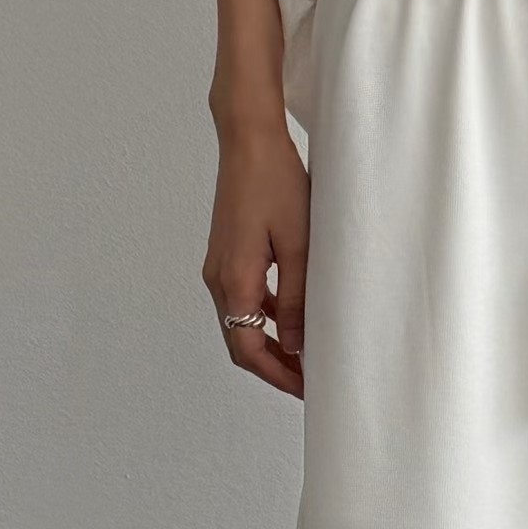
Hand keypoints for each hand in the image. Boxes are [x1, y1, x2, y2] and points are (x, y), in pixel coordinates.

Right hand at [202, 110, 310, 397]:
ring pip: (241, 323)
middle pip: (241, 342)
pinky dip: (265, 318)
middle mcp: (218, 279)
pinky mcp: (226, 255)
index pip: (249, 350)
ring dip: (270, 344)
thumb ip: (298, 300)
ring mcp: (219, 267)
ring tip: (305, 355)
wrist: (248, 140)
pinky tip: (292, 318)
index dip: (279, 376)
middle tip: (309, 381)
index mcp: (234, 281)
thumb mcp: (299, 246)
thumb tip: (299, 346)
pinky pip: (243, 299)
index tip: (307, 389)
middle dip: (275, 367)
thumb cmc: (276, 183)